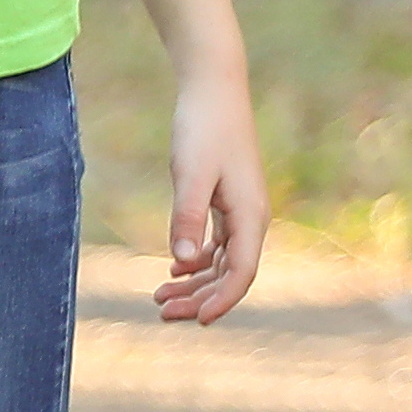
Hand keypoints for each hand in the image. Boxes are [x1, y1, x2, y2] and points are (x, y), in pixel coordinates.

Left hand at [156, 66, 269, 324]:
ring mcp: (240, 210)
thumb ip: (187, 216)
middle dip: (200, 298)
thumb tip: (184, 261)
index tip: (197, 321)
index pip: (241, 272)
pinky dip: (196, 260)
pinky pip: (217, 243)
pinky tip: (173, 270)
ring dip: (195, 283)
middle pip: (231, 274)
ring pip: (222, 261)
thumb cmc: (203, 129)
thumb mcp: (191, 173)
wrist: (213, 90)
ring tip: (159, 299)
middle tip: (161, 313)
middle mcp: (251, 218)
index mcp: (250, 216)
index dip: (221, 300)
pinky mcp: (226, 200)